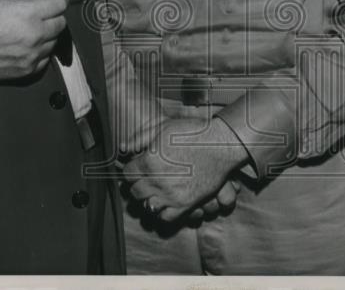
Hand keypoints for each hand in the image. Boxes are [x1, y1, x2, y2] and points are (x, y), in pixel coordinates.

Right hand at [0, 0, 69, 78]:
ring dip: (48, 34)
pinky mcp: (27, 70)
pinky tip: (29, 45)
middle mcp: (35, 35)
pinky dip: (41, 51)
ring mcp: (32, 54)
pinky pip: (45, 59)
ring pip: (54, 42)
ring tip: (32, 30)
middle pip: (61, 23)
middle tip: (44, 13)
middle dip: (55, 15)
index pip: (59, 4)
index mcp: (29, 13)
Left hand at [122, 117, 248, 222]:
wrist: (220, 144)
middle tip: (144, 178)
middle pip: (136, 192)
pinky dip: (162, 211)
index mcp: (150, 161)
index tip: (137, 167)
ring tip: (154, 190)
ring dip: (148, 198)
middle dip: (137, 184)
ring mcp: (172, 195)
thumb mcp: (163, 127)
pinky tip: (165, 201)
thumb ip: (140, 138)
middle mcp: (158, 181)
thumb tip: (124, 148)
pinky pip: (166, 216)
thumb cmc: (192, 132)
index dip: (131, 169)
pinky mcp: (186, 204)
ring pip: (148, 205)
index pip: (128, 174)